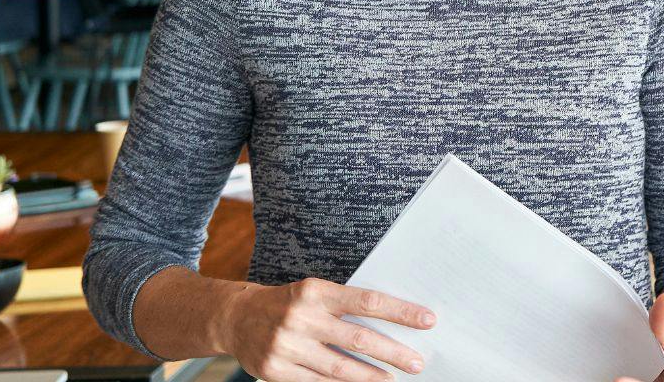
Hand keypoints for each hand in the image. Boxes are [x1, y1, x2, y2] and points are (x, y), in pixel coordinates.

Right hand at [217, 277, 433, 381]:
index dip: (400, 312)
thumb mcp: (314, 292)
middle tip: (417, 363)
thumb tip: (391, 323)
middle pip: (358, 339)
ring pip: (340, 368)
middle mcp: (300, 317)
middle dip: (393, 353)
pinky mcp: (274, 371)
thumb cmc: (289, 303)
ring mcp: (286, 346)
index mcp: (315, 291)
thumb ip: (345, 306)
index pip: (367, 302)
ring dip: (371, 377)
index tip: (428, 320)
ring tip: (392, 379)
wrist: (236, 318)